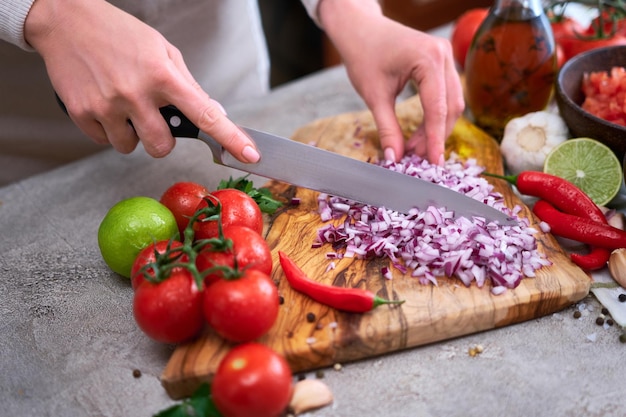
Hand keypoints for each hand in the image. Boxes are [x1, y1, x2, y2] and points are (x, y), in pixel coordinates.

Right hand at [24, 0, 259, 162]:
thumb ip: (189, 86)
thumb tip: (215, 113)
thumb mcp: (163, 51)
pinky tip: (104, 104)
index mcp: (163, 75)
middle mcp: (136, 93)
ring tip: (123, 105)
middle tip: (152, 116)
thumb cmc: (120, 35)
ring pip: (132, 147)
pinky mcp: (82, 113)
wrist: (66, 21)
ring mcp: (107, 105)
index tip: (250, 155)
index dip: (231, 138)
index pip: (205, 114)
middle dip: (162, 139)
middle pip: (162, 147)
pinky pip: (105, 142)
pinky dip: (108, 130)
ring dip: (133, 134)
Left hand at [318, 0, 463, 164]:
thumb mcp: (374, 96)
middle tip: (417, 158)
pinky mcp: (442, 61)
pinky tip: (421, 133)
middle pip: (450, 107)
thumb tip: (395, 158)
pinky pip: (446, 94)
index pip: (437, 108)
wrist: (360, 29)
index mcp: (428, 59)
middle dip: (435, 136)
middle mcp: (443, 54)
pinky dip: (435, 115)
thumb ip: (388, 129)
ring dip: (436, 128)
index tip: (434, 164)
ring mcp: (446, 56)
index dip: (435, 139)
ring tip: (415, 148)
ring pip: (451, 102)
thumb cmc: (363, 55)